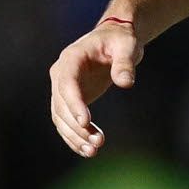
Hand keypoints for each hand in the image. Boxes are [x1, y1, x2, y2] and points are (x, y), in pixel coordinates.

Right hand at [48, 20, 141, 156]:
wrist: (116, 39)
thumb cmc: (121, 40)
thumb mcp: (127, 46)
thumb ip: (125, 63)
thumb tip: (126, 83)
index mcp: (71, 58)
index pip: (67, 84)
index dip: (74, 104)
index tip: (85, 122)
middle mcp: (61, 74)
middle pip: (61, 105)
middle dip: (76, 126)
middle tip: (97, 143)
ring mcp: (63, 88)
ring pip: (61, 117)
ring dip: (74, 136)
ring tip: (93, 150)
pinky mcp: (71, 99)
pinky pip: (67, 121)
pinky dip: (75, 136)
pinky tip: (88, 150)